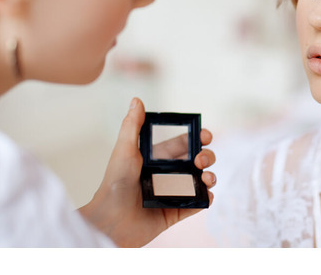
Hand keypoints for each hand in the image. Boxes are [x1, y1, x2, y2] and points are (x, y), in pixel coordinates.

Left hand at [79, 98, 216, 246]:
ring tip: (206, 178)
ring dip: (210, 177)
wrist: (110, 221)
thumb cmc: (114, 184)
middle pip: (196, 161)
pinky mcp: (175, 212)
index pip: (182, 145)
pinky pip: (197, 204)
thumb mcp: (124, 150)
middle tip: (201, 159)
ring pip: (200, 181)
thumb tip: (136, 100)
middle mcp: (167, 175)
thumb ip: (132, 125)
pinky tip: (205, 195)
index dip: (197, 138)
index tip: (206, 135)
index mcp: (156, 159)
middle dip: (206, 156)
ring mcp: (173, 193)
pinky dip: (206, 199)